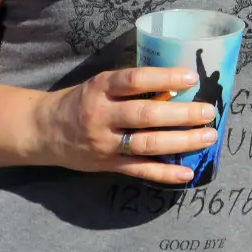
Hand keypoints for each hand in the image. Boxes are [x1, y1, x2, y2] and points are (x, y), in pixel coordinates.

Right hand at [33, 67, 219, 184]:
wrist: (42, 131)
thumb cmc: (81, 101)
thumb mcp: (101, 85)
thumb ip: (132, 86)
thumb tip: (177, 86)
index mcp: (101, 88)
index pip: (136, 80)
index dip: (165, 77)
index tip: (192, 77)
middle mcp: (102, 115)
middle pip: (146, 115)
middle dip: (182, 114)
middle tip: (209, 112)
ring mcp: (105, 143)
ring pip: (147, 144)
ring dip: (181, 142)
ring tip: (208, 137)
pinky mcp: (107, 164)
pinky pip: (140, 170)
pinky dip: (165, 173)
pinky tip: (188, 172)